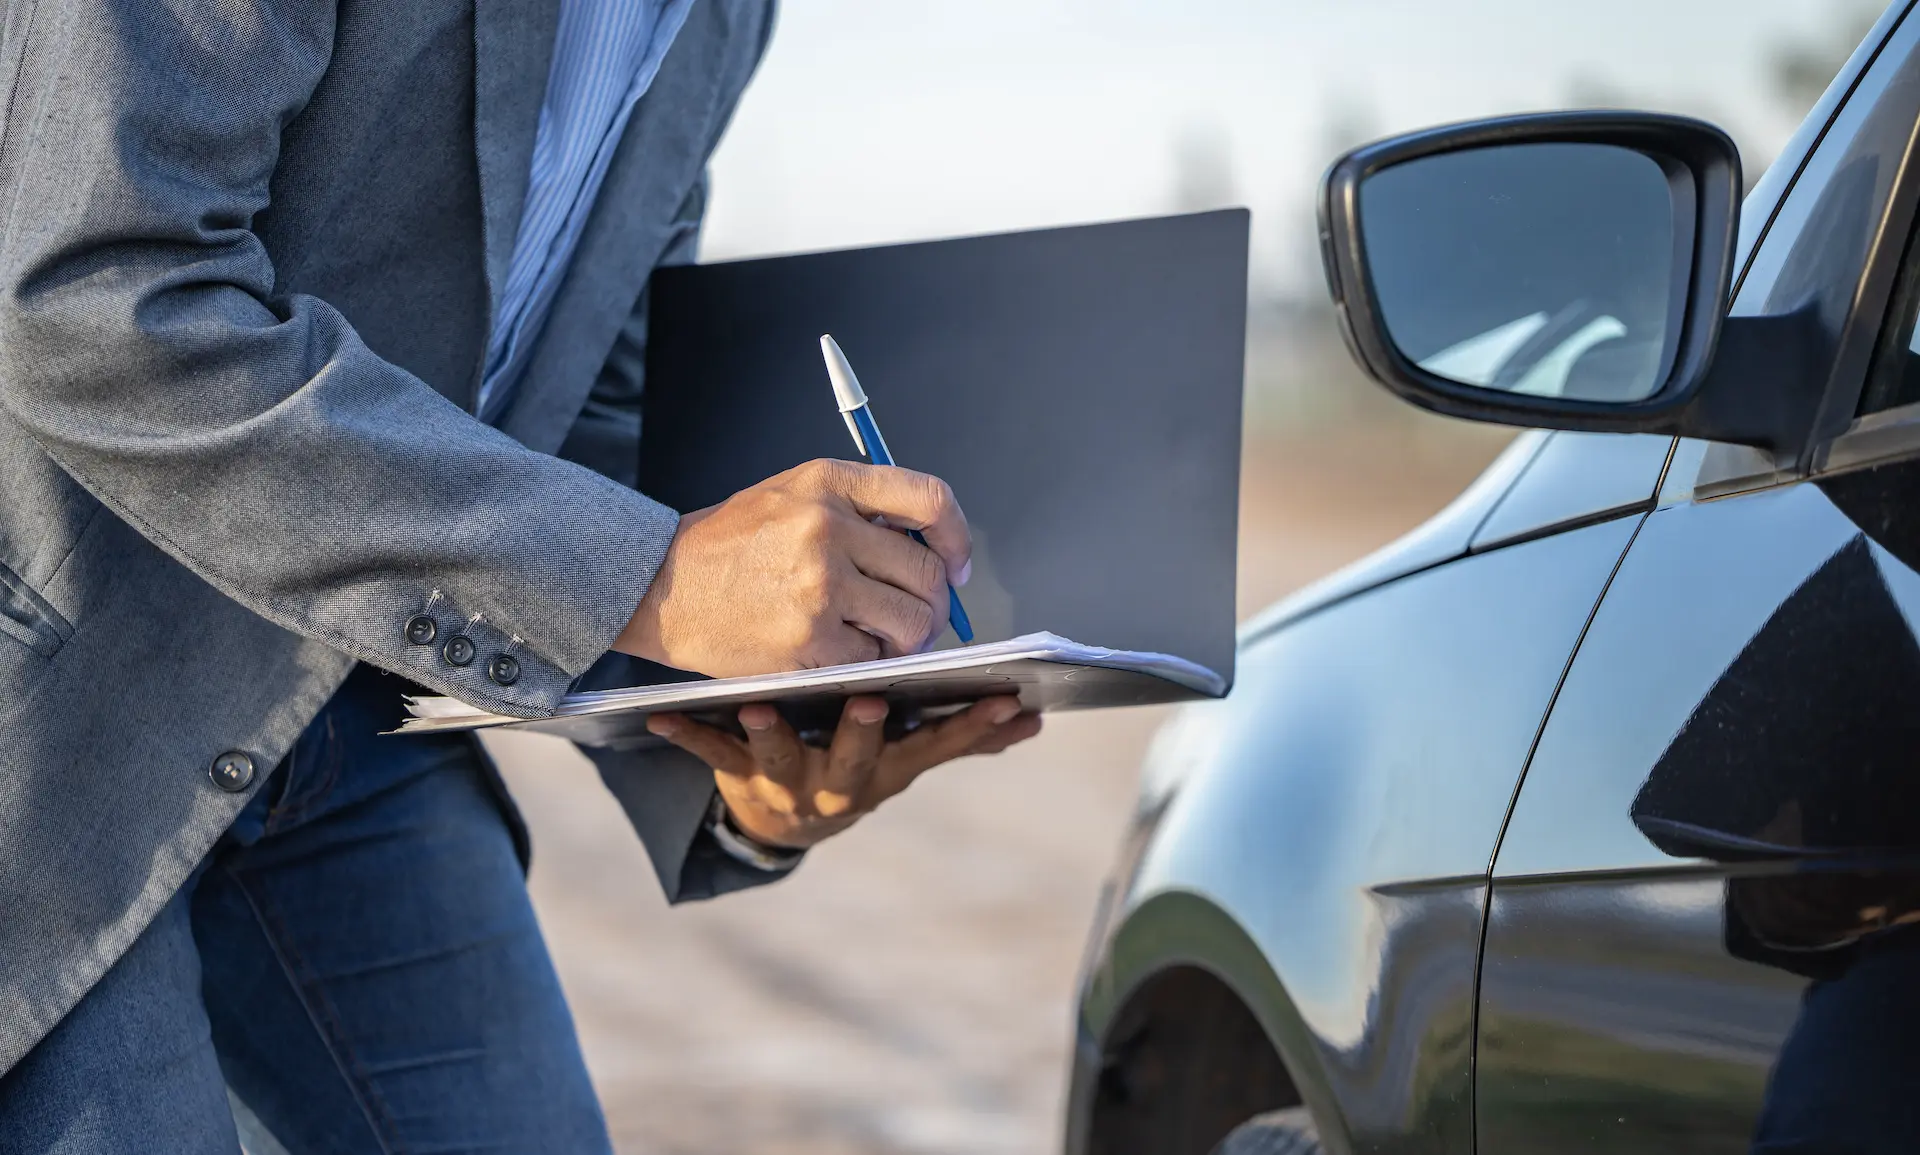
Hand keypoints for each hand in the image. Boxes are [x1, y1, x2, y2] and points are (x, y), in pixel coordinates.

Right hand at [614, 460, 970, 677]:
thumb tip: (931, 547)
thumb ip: (858, 509)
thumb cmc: (730, 545)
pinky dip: (870, 662)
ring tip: (885, 638)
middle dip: (934, 603)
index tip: (957, 563)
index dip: (956, 536)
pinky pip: (874, 658)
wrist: (661, 586)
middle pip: (928, 572)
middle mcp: (827, 528)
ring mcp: (819, 586)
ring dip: (910, 638)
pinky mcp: (809, 640)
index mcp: (829, 483)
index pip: (929, 499)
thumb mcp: (791, 495)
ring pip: (912, 622)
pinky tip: (845, 652)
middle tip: (919, 617)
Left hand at [646, 695, 1041, 849]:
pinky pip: (710, 756)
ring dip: (770, 735)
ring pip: (780, 758)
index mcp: (888, 770)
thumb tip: (1034, 720)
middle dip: (862, 733)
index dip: (973, 726)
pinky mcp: (740, 775)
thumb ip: (967, 739)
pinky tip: (657, 718)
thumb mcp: (910, 759)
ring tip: (758, 706)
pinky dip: (686, 736)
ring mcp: (789, 782)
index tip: (1005, 698)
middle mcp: (842, 783)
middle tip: (869, 701)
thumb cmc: (855, 767)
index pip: (938, 746)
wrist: (786, 823)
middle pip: (855, 758)